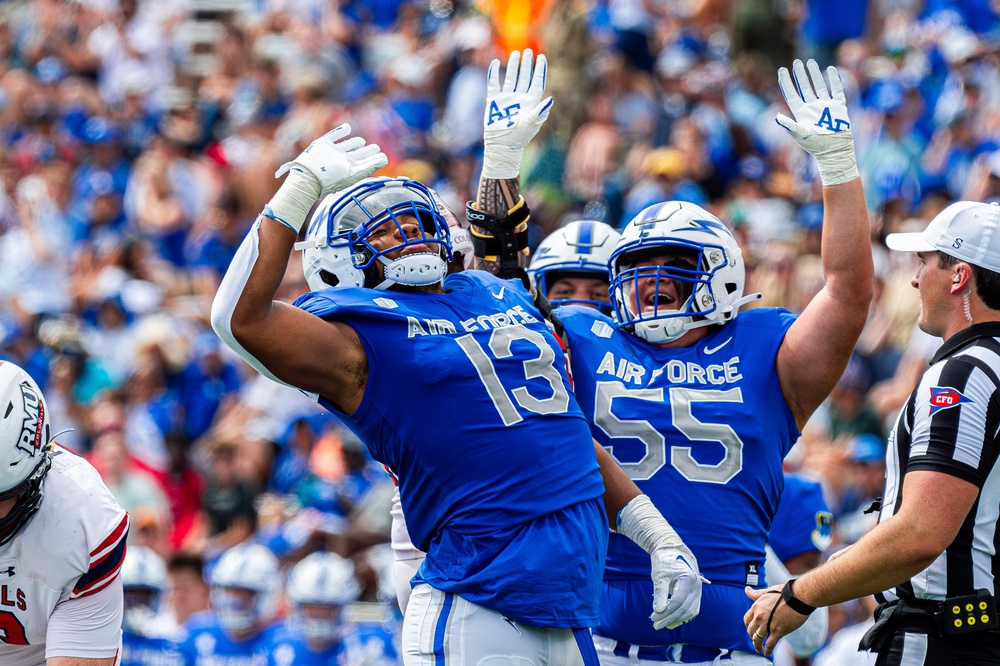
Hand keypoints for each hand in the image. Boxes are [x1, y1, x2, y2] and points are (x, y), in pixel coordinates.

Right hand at [276, 124, 387, 195]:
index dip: (373, 160)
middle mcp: (341, 161)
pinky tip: (348, 127)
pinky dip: (340, 131)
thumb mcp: (355, 173)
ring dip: (354, 142)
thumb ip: (370, 165)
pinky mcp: (322, 144)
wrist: (309, 175)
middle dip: (366, 152)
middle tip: (376, 147)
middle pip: (356, 155)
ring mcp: (332, 152)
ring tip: (361, 141)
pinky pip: (333, 136)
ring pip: (345, 146)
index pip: (364, 163)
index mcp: (349, 170)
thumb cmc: (333, 178)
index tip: (383, 156)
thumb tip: (385, 159)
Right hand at [482, 49, 552, 178]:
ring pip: (511, 78)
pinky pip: (494, 84)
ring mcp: (507, 99)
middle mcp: (520, 99)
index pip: (537, 82)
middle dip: (527, 65)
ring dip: (512, 66)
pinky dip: (493, 74)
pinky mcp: (494, 101)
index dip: (540, 70)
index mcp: (531, 103)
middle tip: (528, 51)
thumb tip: (552, 99)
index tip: (542, 57)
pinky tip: (494, 63)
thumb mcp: (531, 124)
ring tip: (515, 54)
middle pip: (525, 78)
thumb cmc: (518, 137)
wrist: (501, 145)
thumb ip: (540, 112)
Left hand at [650, 546, 704, 628]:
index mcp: (689, 579)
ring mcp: (698, 590)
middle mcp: (697, 586)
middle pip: (685, 608)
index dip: (666, 612)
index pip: (678, 601)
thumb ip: (660, 593)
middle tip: (655, 626)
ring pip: (690, 611)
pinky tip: (672, 621)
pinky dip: (683, 615)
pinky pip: (692, 608)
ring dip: (677, 619)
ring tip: (664, 625)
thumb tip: (658, 611)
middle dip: (670, 619)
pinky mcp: (696, 593)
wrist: (673, 550)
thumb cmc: (664, 561)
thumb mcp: (660, 575)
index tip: (653, 618)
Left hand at [744, 584, 807, 656]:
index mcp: (756, 606)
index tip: (751, 628)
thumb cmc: (785, 592)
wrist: (798, 597)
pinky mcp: (778, 631)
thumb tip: (746, 590)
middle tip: (755, 638)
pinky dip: (767, 650)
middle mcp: (759, 616)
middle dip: (752, 635)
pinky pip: (770, 644)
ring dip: (757, 645)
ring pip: (758, 638)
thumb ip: (756, 594)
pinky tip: (766, 653)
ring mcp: (768, 624)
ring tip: (758, 649)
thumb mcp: (768, 591)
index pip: (747, 619)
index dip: (748, 625)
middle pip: (751, 630)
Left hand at [776, 59, 857, 185]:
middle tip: (796, 62)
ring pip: (819, 86)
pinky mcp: (838, 107)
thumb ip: (789, 125)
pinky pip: (836, 91)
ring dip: (814, 75)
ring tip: (810, 62)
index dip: (786, 82)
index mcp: (801, 113)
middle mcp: (812, 108)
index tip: (781, 69)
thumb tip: (776, 117)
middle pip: (804, 87)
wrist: (835, 151)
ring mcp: (825, 107)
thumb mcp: (801, 135)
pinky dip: (834, 80)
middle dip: (800, 75)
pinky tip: (830, 70)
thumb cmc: (816, 146)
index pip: (791, 94)